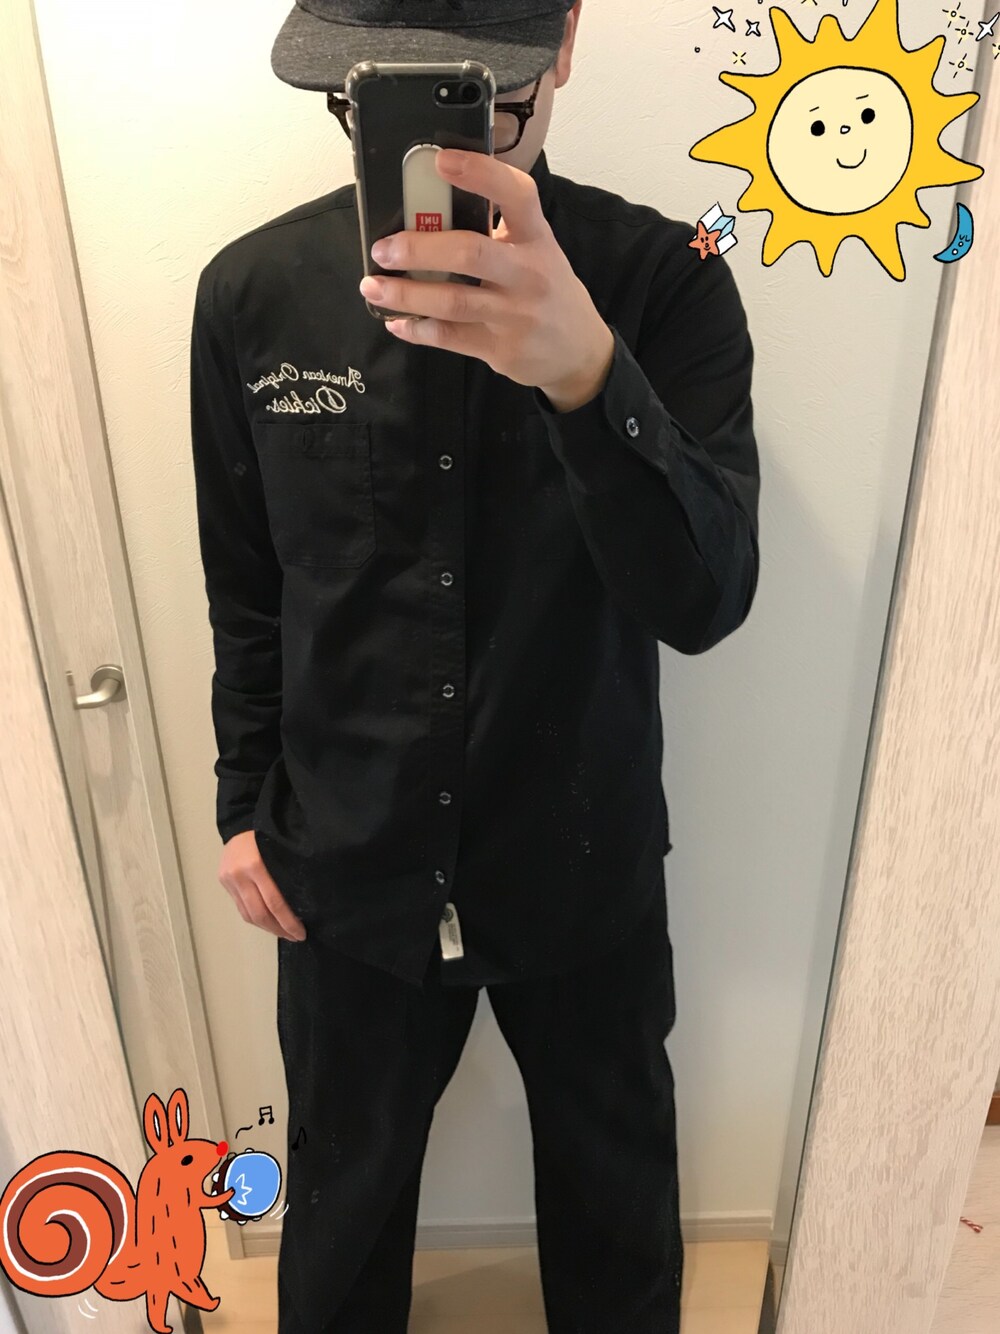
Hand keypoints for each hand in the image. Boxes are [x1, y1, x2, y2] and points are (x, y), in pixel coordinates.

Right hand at [219, 831, 306, 941]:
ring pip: (248, 914)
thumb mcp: (280, 852)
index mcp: (257, 865)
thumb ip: (286, 876)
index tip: (301, 933)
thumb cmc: (267, 836)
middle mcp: (239, 874)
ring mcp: (229, 879)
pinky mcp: (223, 881)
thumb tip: (302, 905)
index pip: (275, 903)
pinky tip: (267, 921)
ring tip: (282, 932)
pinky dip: (255, 918)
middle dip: (278, 929)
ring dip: (266, 927)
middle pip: (259, 913)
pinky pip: (240, 908)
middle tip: (294, 936)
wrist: (240, 822)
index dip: (288, 922)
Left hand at [359, 148, 614, 412]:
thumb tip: (432, 209)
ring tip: (372, 285)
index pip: (516, 195)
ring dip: (405, 294)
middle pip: (470, 254)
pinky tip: (396, 321)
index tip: (441, 161)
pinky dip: (416, 329)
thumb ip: (498, 230)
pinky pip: (449, 338)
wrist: (580, 351)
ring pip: (451, 301)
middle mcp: (528, 275)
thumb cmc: (547, 290)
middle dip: (419, 248)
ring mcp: (514, 316)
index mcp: (537, 239)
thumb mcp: (538, 250)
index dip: (480, 173)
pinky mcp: (500, 349)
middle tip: (383, 248)